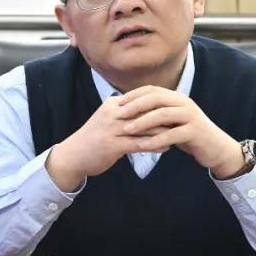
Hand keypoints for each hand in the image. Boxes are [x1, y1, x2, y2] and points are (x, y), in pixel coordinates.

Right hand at [45, 95, 167, 191]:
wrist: (72, 156)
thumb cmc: (92, 139)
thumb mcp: (107, 119)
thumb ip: (124, 113)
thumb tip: (144, 110)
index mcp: (113, 104)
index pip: (142, 99)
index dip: (160, 103)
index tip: (177, 107)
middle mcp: (113, 113)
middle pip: (146, 111)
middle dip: (166, 115)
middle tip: (183, 120)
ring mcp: (112, 129)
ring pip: (145, 127)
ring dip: (164, 131)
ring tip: (179, 134)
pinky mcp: (113, 145)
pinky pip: (139, 144)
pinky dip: (155, 145)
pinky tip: (167, 148)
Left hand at [115, 86, 244, 177]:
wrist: (215, 148)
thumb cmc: (188, 134)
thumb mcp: (171, 121)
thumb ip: (156, 113)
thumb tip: (130, 109)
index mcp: (176, 97)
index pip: (152, 90)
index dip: (134, 95)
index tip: (116, 102)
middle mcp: (184, 103)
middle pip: (156, 99)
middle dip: (135, 106)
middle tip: (118, 114)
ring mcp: (191, 116)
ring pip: (163, 115)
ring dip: (143, 122)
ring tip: (127, 130)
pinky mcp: (196, 132)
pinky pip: (173, 134)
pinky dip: (156, 140)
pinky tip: (143, 146)